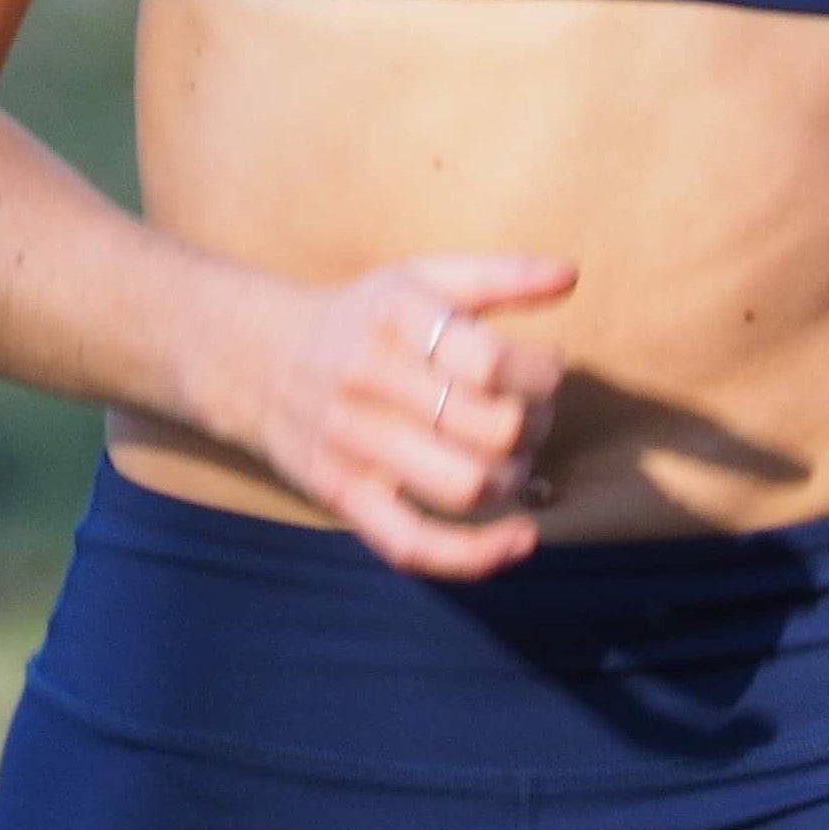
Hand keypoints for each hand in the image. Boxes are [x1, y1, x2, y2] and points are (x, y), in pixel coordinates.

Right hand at [246, 251, 575, 576]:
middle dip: (536, 426)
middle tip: (533, 415)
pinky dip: (479, 555)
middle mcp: (369, 380)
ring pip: (466, 486)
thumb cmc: (363, 319)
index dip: (542, 373)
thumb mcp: (422, 278)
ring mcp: (353, 446)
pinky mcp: (343, 498)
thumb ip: (501, 275)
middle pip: (491, 428)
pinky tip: (522, 537)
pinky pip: (415, 546)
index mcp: (395, 317)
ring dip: (515, 478)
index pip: (493, 362)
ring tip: (513, 457)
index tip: (545, 369)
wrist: (258, 360)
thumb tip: (570, 275)